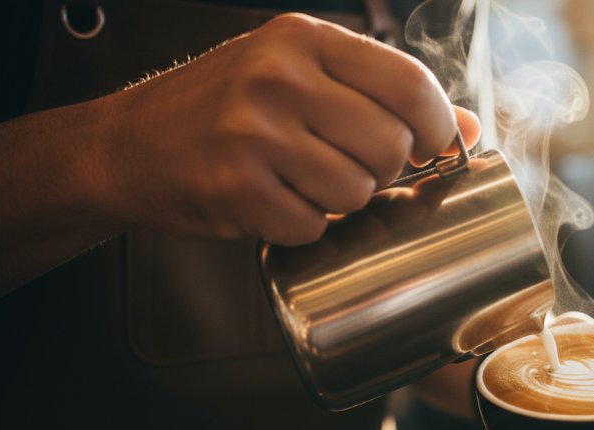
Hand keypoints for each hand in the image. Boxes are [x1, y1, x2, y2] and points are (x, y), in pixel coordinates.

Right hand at [94, 13, 479, 244]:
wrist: (128, 144)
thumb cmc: (221, 108)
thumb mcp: (300, 75)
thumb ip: (381, 94)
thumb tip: (465, 128)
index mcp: (303, 39)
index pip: (409, 83)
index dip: (435, 126)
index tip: (430, 145)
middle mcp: (279, 78)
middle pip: (390, 144)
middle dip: (381, 168)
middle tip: (345, 164)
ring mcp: (254, 133)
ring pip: (357, 190)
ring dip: (340, 200)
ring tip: (302, 180)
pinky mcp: (236, 188)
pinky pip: (312, 226)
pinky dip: (300, 226)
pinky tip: (272, 201)